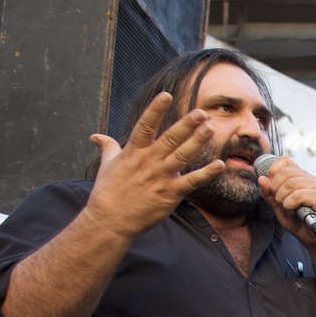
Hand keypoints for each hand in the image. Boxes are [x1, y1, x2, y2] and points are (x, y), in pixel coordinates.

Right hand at [84, 93, 224, 240]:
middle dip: (186, 124)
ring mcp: (160, 177)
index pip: (145, 126)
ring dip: (197, 142)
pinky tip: (219, 164)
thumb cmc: (108, 192)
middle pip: (169, 139)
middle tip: (201, 112)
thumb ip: (107, 147)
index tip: (166, 95)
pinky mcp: (170, 194)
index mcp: (133, 152)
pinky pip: (192, 182)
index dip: (155, 110)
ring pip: (182, 156)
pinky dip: (206, 174)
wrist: (110, 220)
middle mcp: (148, 162)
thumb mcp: (106, 166)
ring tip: (210, 128)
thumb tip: (96, 136)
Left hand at [256, 155, 315, 249]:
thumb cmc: (297, 221)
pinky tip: (293, 213)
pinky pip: (297, 195)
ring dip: (282, 199)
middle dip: (275, 188)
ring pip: (290, 184)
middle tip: (278, 202)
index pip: (285, 160)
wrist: (312, 239)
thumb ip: (269, 194)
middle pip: (285, 171)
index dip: (273, 169)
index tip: (271, 186)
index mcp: (300, 177)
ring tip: (286, 209)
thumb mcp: (278, 207)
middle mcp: (310, 179)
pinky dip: (290, 205)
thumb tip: (261, 179)